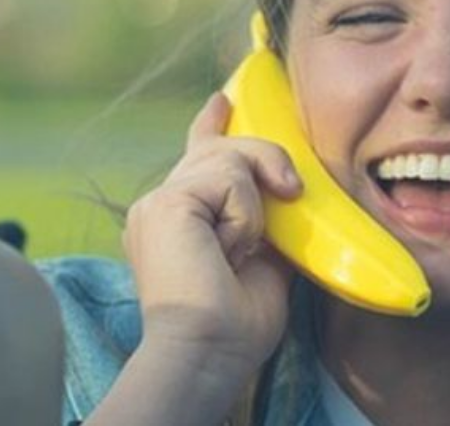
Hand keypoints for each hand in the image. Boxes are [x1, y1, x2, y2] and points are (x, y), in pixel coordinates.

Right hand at [122, 92, 299, 379]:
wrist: (211, 350)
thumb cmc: (237, 322)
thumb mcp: (265, 260)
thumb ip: (268, 222)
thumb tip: (290, 197)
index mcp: (183, 218)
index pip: (198, 157)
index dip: (211, 124)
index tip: (223, 100)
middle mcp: (163, 204)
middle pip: (222, 149)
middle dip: (265, 159)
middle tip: (290, 190)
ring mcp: (159, 201)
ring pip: (231, 158)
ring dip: (255, 205)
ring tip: (242, 250)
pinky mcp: (167, 202)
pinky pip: (230, 179)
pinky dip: (245, 215)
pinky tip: (229, 250)